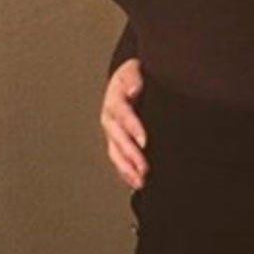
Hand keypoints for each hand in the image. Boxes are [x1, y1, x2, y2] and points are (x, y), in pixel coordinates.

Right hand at [100, 58, 148, 189]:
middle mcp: (110, 119)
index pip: (123, 115)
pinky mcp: (116, 140)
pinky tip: (134, 182)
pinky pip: (118, 158)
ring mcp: (112, 132)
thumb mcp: (133, 71)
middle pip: (118, 139)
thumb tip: (133, 89)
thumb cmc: (132, 76)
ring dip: (127, 168)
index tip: (144, 141)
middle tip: (144, 169)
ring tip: (140, 181)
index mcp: (115, 101)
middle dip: (131, 156)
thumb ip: (134, 79)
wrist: (125, 79)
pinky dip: (126, 172)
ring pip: (116, 153)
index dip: (133, 128)